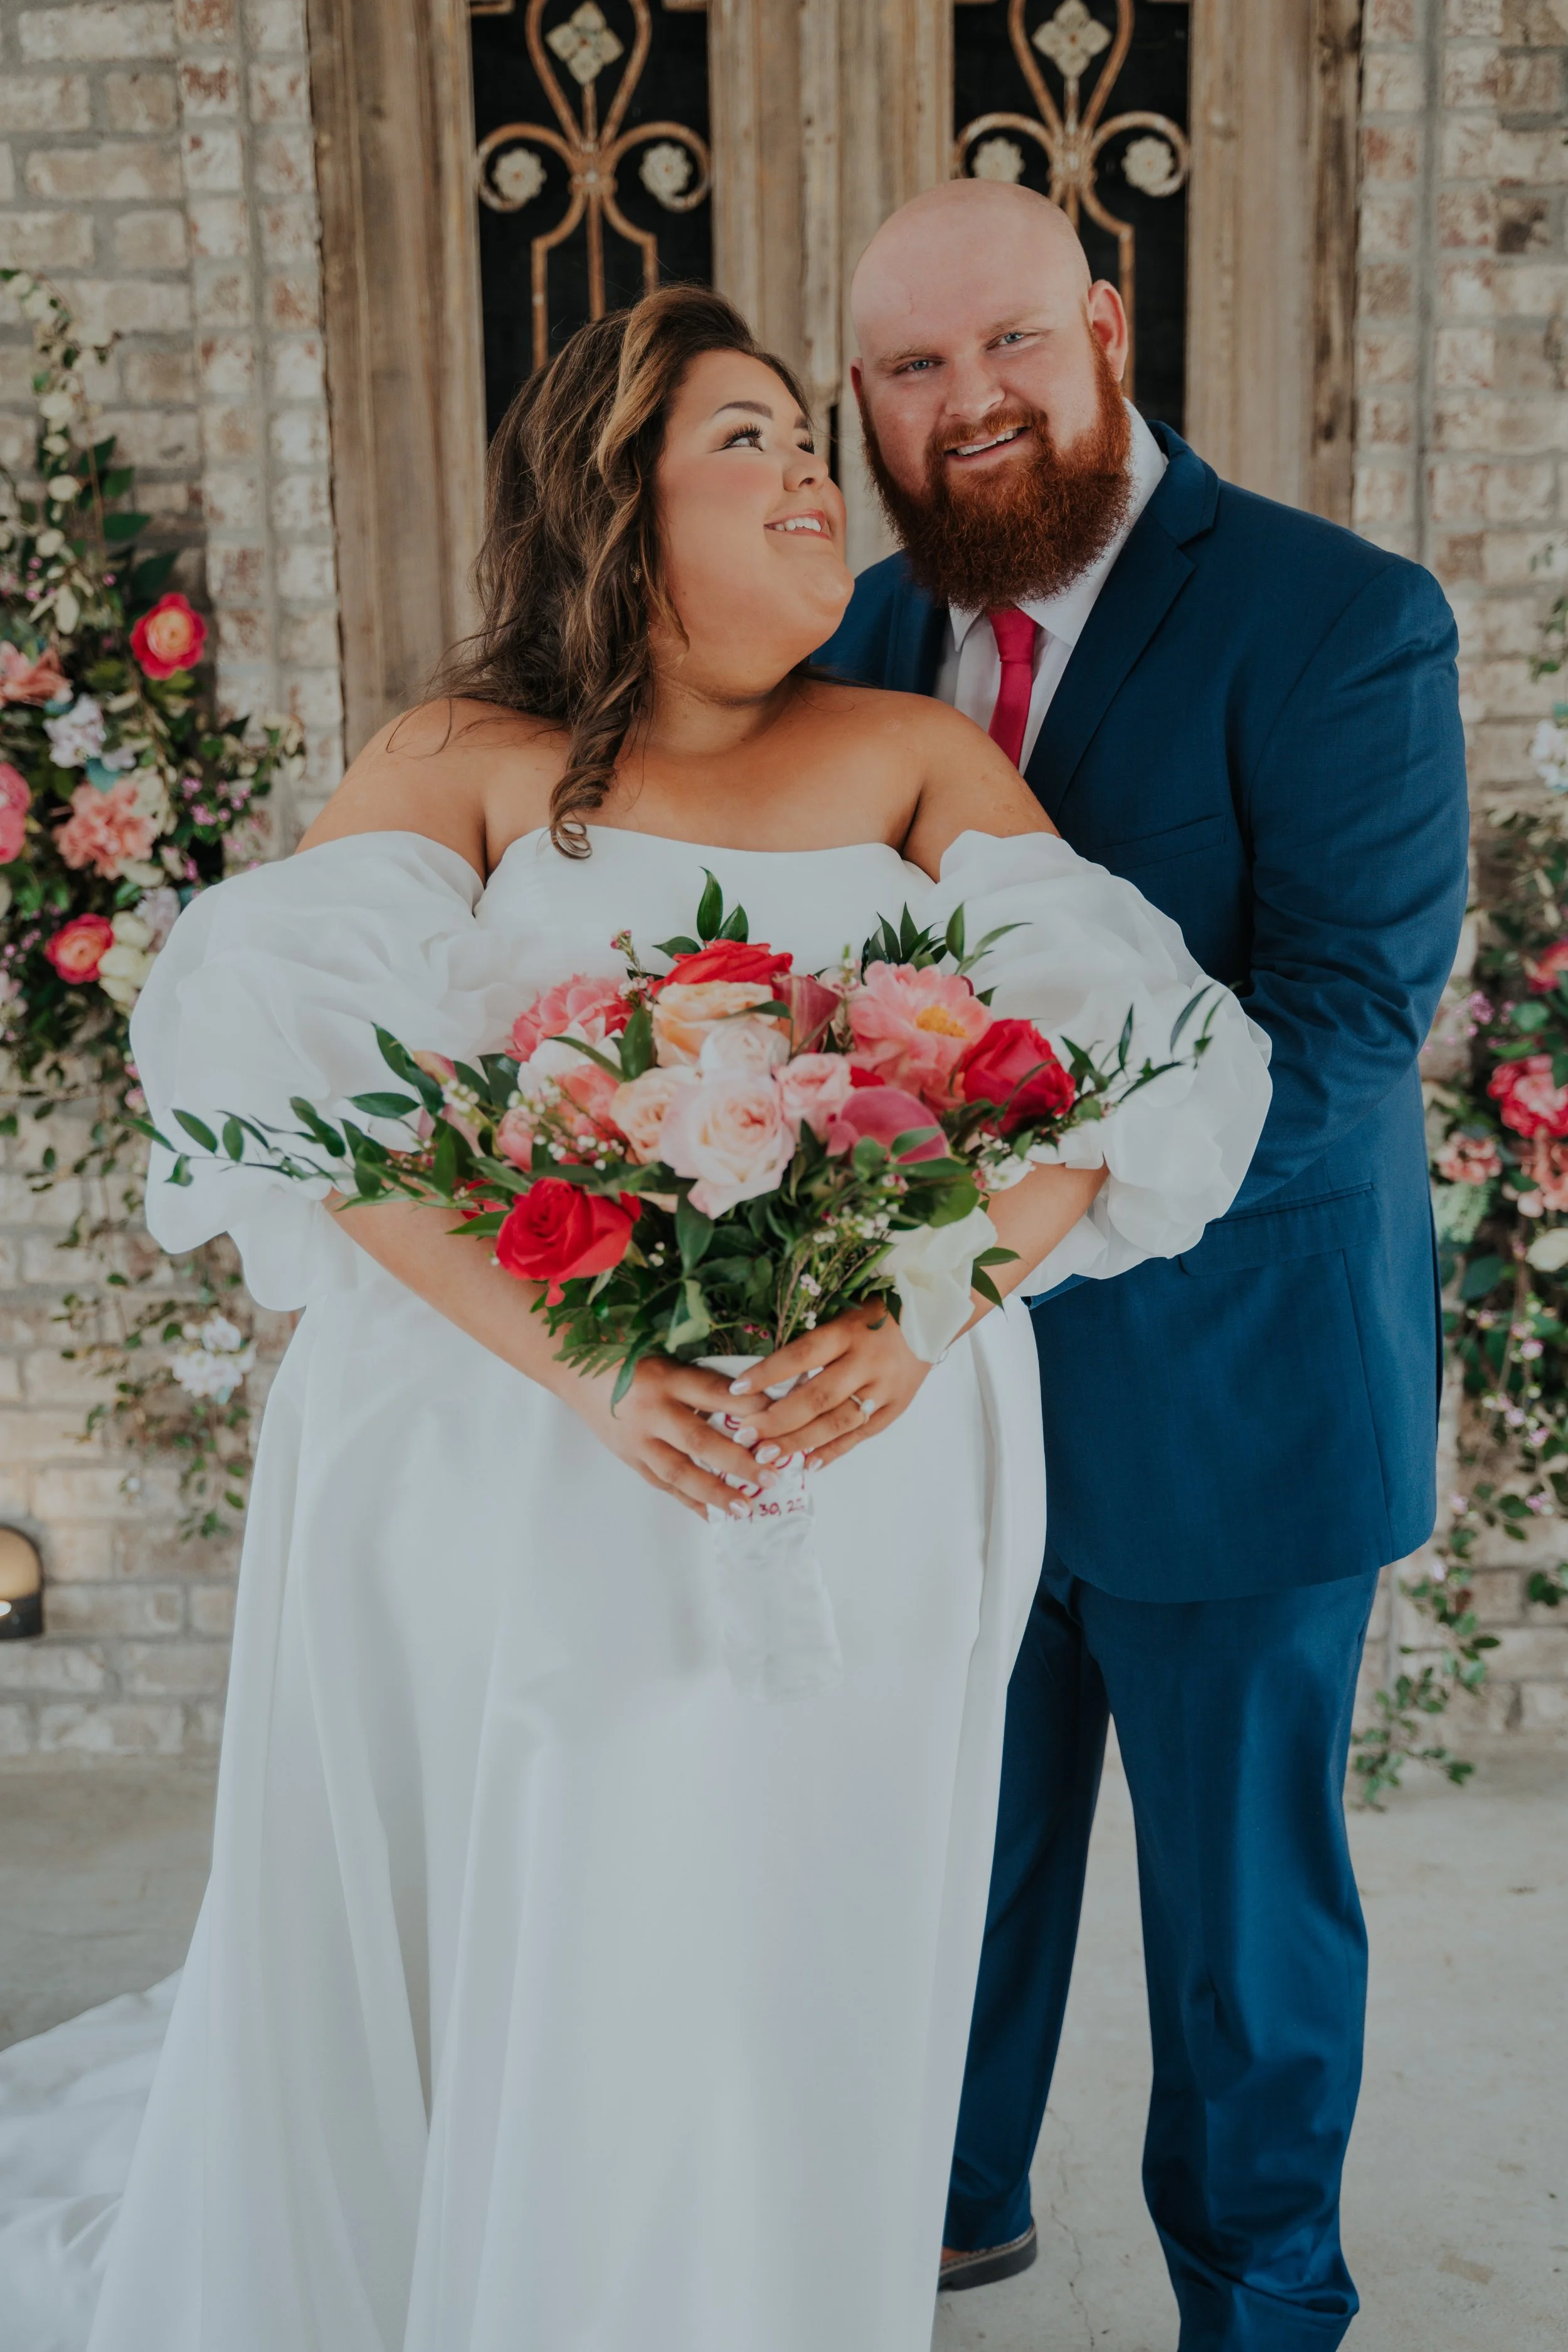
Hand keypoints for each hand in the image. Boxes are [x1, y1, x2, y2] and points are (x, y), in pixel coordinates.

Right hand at [556, 1354, 777, 1519]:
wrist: (573, 1369)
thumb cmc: (625, 1355)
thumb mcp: (664, 1354)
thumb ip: (702, 1377)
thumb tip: (754, 1395)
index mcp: (664, 1377)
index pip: (713, 1392)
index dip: (748, 1406)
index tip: (780, 1417)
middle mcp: (650, 1411)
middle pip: (699, 1441)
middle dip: (737, 1461)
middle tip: (771, 1476)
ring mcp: (637, 1440)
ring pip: (679, 1472)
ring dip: (714, 1493)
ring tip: (745, 1509)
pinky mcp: (629, 1458)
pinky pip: (663, 1484)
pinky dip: (690, 1501)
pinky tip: (714, 1515)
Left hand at [735, 1299, 931, 1472]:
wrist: (932, 1317)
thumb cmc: (876, 1313)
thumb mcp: (844, 1314)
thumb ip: (814, 1343)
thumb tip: (769, 1377)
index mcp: (849, 1331)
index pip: (802, 1354)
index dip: (768, 1373)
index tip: (736, 1390)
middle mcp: (867, 1362)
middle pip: (817, 1397)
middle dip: (778, 1420)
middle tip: (745, 1436)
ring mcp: (885, 1388)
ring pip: (838, 1421)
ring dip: (800, 1442)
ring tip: (768, 1455)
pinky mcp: (897, 1407)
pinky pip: (862, 1434)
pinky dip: (834, 1450)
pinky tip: (809, 1463)